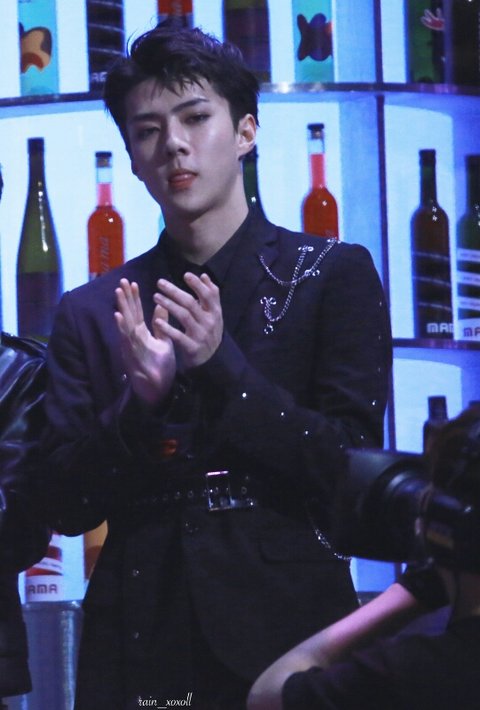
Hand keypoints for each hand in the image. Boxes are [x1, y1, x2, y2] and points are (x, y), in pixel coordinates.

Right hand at [114, 279, 175, 405]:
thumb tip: (161, 306)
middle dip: (125, 298)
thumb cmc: (160, 367)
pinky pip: (127, 340)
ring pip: (125, 324)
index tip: (132, 282)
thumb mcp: (163, 342)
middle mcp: (133, 338)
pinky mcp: (132, 356)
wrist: (159, 389)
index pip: (136, 312)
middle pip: (128, 314)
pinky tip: (118, 316)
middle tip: (121, 281)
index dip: (134, 297)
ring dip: (121, 308)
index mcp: (141, 334)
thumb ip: (161, 325)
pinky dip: (122, 327)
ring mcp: (131, 347)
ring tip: (118, 292)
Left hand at [153, 272, 222, 369]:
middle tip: (160, 283)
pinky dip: (167, 328)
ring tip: (155, 296)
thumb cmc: (210, 331)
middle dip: (175, 291)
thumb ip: (211, 295)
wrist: (213, 360)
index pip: (209, 295)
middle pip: (191, 303)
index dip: (198, 285)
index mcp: (215, 312)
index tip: (185, 275)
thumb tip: (204, 275)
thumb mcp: (214, 314)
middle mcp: (209, 322)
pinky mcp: (192, 347)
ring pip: (183, 316)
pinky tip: (157, 321)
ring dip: (168, 305)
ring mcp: (200, 335)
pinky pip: (178, 336)